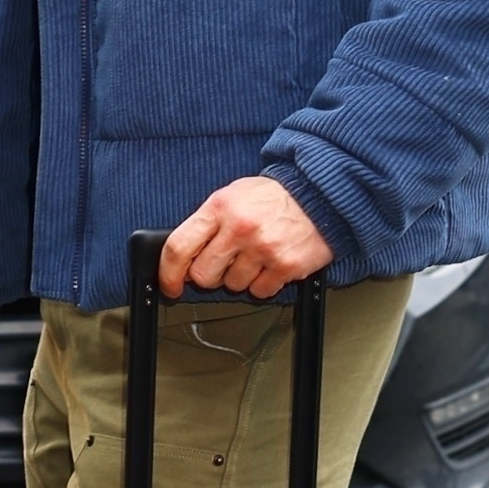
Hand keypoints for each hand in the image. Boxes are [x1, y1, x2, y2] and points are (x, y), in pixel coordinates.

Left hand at [159, 177, 332, 301]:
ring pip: (233, 286)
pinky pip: (260, 291)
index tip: (170, 284)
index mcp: (220, 207)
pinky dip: (264, 283)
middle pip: (204, 275)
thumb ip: (207, 223)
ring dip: (240, 277)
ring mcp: (263, 249)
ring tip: (255, 255)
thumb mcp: (232, 195)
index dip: (168, 273)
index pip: (179, 247)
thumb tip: (185, 257)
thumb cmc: (273, 197)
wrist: (319, 195)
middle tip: (225, 262)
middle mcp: (240, 228)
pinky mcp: (286, 266)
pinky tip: (271, 263)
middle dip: (210, 275)